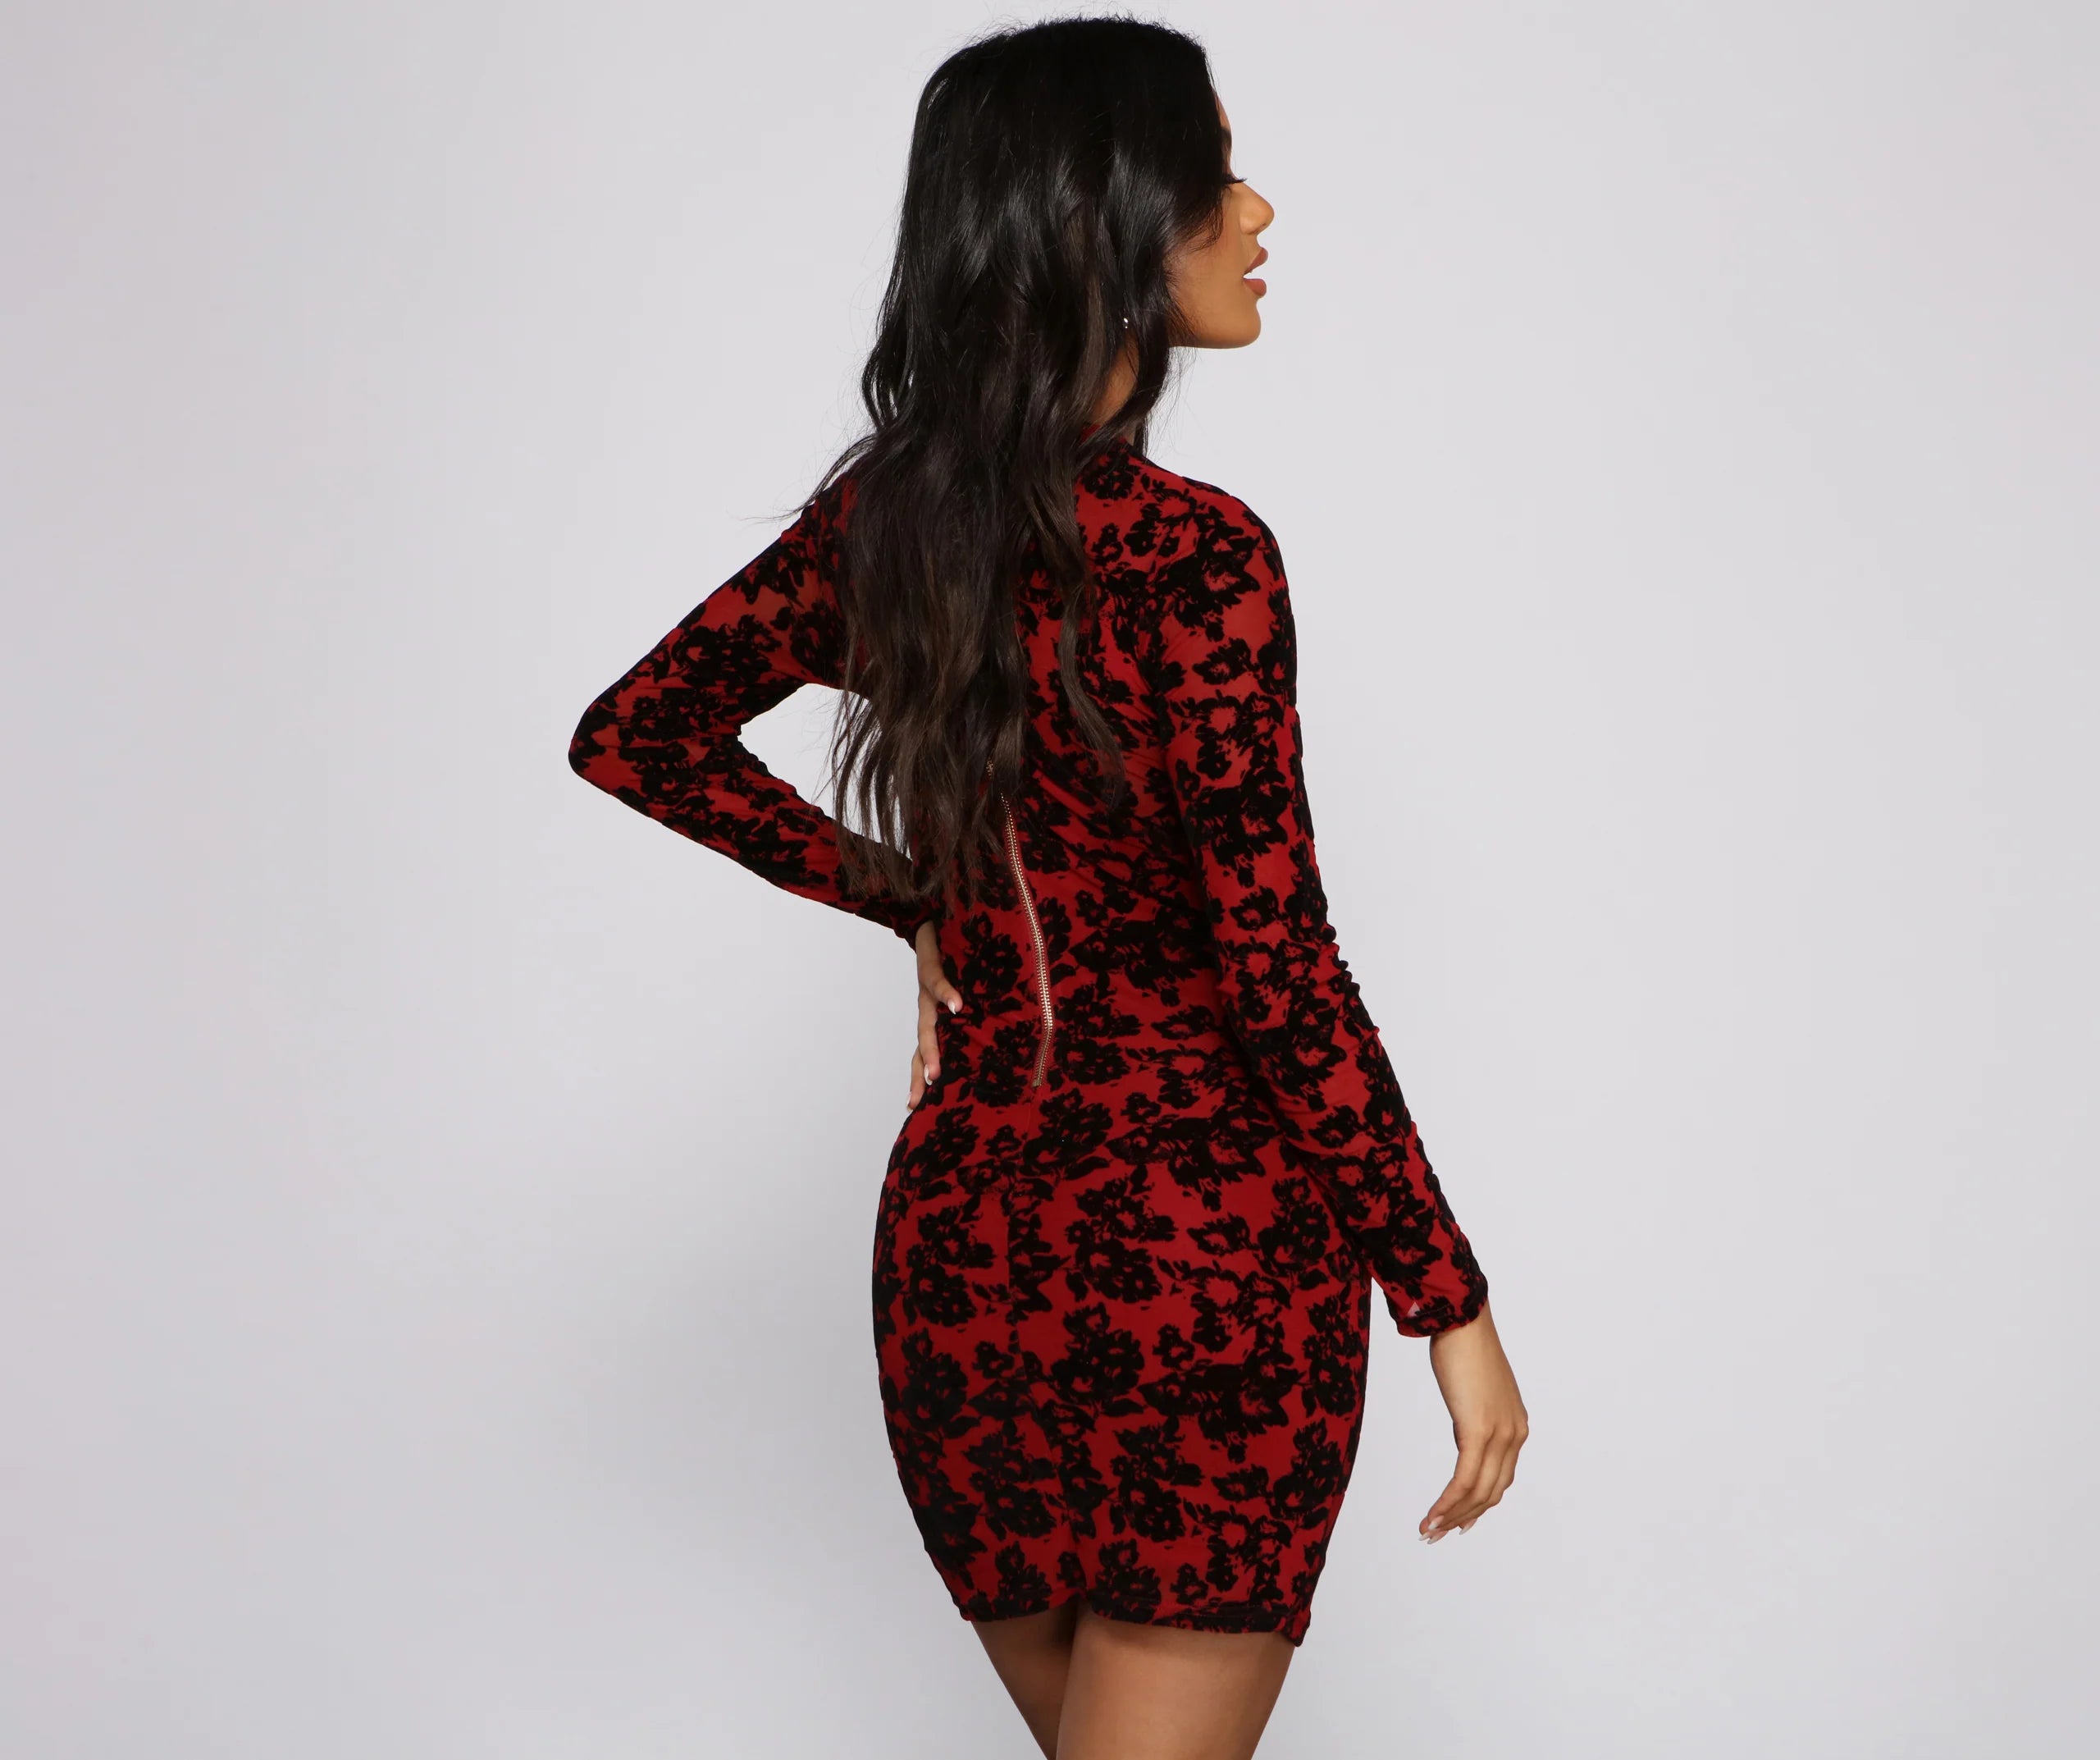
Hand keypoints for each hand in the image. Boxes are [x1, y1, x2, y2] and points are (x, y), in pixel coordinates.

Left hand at [906, 918, 962, 1108]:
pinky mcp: (929, 964)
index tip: (913, 1108)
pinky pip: (937, 982)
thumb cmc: (953, 957)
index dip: (917, 1079)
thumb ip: (976, 1011)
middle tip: (928, 1096)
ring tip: (935, 1072)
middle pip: (923, 1044)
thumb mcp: (965, 987)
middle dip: (924, 1070)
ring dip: (930, 1048)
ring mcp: (926, 989)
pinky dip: (947, 994)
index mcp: (934, 1016)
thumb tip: (1005, 1036)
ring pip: (926, 1022)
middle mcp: (927, 1007)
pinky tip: (957, 1007)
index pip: (923, 1052)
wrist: (932, 917)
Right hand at [1418, 1299, 1527, 1541]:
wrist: (1462, 1321)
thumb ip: (1475, 1416)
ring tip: (1428, 1530)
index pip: (1500, 1479)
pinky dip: (1447, 1502)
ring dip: (1452, 1516)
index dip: (1478, 1505)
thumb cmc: (1463, 1346)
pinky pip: (1464, 1479)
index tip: (1458, 1521)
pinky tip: (1431, 1514)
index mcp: (1515, 1427)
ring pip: (1478, 1492)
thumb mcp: (1475, 1391)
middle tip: (1436, 1533)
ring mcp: (1500, 1435)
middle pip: (1491, 1492)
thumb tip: (1466, 1434)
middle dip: (1462, 1518)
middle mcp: (1514, 1435)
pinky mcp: (1478, 1431)